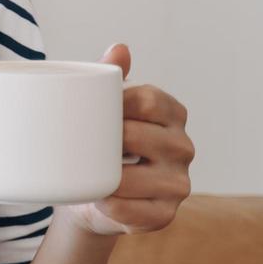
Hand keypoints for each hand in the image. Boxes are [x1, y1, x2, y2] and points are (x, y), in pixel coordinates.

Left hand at [59, 43, 194, 236]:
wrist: (85, 195)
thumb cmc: (95, 143)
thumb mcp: (100, 109)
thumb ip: (108, 78)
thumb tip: (119, 48)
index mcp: (171, 113)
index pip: (149, 100)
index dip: (118, 103)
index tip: (89, 109)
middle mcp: (183, 147)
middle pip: (141, 136)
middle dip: (107, 141)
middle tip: (80, 143)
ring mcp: (178, 183)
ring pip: (135, 178)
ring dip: (105, 178)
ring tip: (86, 173)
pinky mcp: (165, 215)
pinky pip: (134, 212)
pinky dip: (111, 207)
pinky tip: (99, 201)